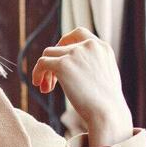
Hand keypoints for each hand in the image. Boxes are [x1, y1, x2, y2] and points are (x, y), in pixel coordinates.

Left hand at [31, 27, 133, 146]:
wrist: (107, 112)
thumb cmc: (107, 103)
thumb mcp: (104, 76)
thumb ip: (92, 65)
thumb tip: (74, 69)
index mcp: (102, 47)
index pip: (78, 34)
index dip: (65, 44)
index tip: (60, 60)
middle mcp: (89, 45)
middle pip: (60, 45)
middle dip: (54, 60)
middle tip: (52, 80)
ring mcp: (75, 53)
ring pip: (48, 54)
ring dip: (45, 71)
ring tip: (47, 89)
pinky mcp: (63, 64)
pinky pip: (41, 63)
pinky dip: (37, 73)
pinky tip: (40, 86)